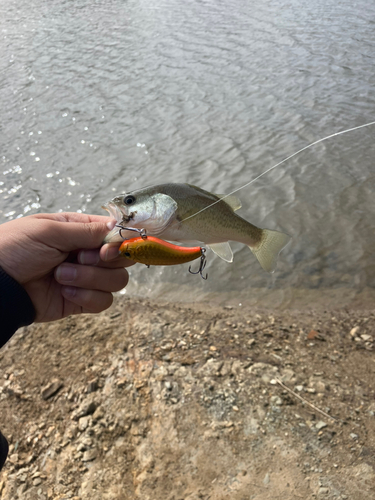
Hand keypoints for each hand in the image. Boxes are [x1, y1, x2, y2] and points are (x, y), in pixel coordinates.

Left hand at [0, 213, 132, 321]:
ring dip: (90, 279)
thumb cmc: (14, 249)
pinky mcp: (81, 300)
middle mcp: (87, 253)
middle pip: (122, 259)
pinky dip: (86, 296)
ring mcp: (86, 277)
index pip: (116, 233)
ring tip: (60, 276)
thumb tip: (117, 227)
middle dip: (105, 261)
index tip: (107, 249)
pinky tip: (64, 292)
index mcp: (80, 231)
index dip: (120, 242)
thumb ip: (87, 230)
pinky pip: (104, 301)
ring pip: (116, 281)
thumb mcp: (49, 232)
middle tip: (80, 258)